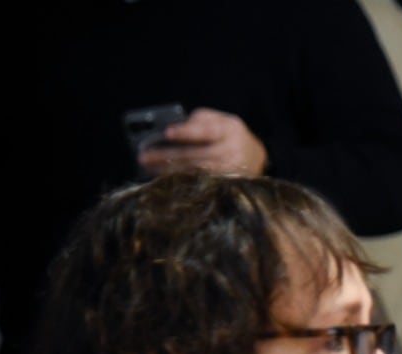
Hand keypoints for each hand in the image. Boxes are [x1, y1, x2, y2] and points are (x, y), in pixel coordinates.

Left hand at [139, 108, 266, 176]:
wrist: (257, 157)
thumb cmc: (232, 135)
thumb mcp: (221, 120)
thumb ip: (200, 120)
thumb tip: (176, 129)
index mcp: (229, 131)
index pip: (206, 131)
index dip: (186, 132)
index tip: (167, 132)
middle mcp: (232, 153)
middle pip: (196, 156)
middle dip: (167, 156)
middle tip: (144, 156)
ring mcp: (230, 172)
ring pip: (195, 172)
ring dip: (169, 170)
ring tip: (149, 167)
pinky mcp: (226, 186)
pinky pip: (200, 183)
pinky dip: (180, 180)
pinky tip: (164, 178)